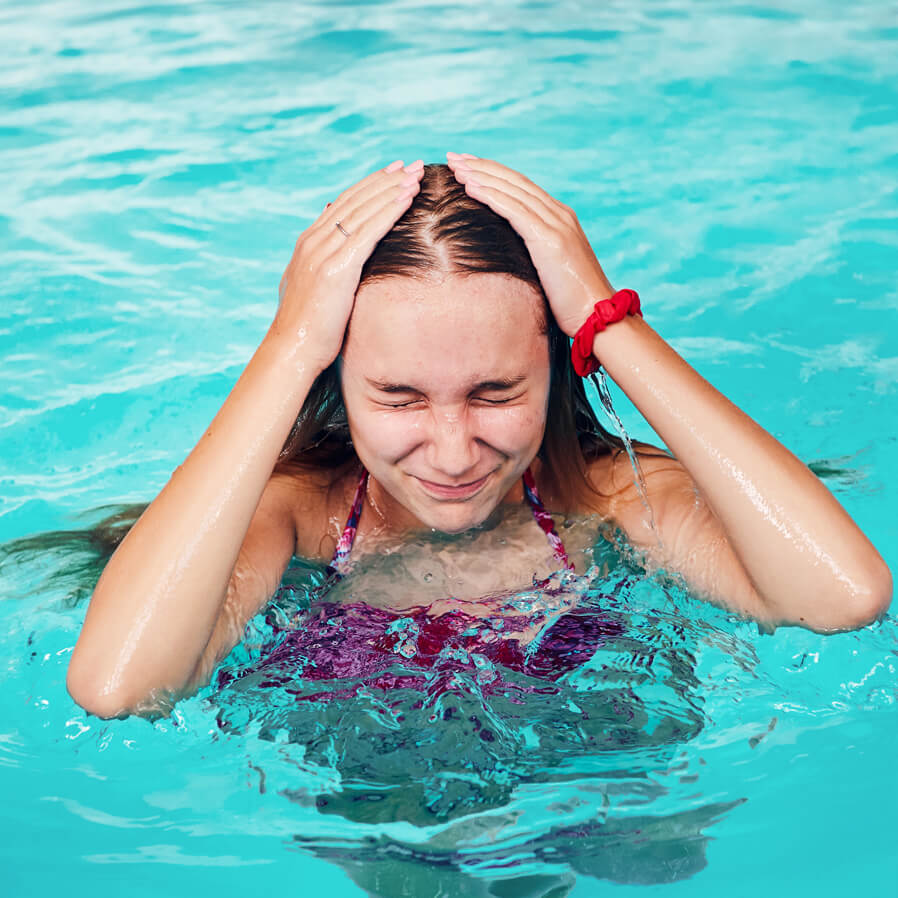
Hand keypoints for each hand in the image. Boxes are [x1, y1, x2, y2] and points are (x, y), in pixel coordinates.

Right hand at [274, 158, 424, 369]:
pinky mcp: (337, 268)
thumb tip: (329, 242)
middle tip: (410, 164)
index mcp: (308, 244)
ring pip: (363, 211)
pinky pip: (368, 231)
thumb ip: (320, 261)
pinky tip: (407, 198)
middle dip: (384, 180)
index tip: (392, 172)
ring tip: (415, 174)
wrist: (292, 350)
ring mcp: (323, 253)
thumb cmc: (306, 328)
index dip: (369, 186)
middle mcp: (313, 241)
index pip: (343, 204)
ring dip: (391, 190)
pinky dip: (389, 211)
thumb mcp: (310, 287)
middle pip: (354, 200)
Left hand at [445, 153, 613, 337]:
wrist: (598, 315)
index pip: (522, 187)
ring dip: (481, 176)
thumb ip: (536, 253)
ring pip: (512, 190)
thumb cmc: (573, 302)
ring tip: (456, 167)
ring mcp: (557, 224)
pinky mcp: (549, 239)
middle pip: (515, 181)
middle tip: (454, 156)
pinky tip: (470, 187)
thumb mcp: (552, 269)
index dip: (494, 173)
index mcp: (560, 219)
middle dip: (482, 166)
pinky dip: (491, 196)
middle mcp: (560, 215)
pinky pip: (514, 210)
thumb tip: (512, 254)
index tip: (468, 165)